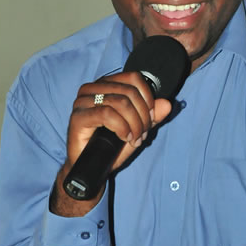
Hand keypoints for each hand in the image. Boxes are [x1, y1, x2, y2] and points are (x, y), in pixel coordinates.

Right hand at [51, 71, 171, 215]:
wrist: (91, 168)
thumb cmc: (110, 146)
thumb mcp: (137, 129)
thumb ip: (152, 116)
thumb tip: (167, 104)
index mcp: (106, 85)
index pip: (133, 78)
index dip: (148, 98)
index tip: (151, 118)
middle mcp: (92, 89)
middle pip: (129, 91)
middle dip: (142, 116)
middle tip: (142, 134)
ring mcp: (82, 101)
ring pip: (120, 102)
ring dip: (134, 124)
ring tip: (134, 138)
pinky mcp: (78, 116)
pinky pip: (107, 114)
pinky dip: (121, 127)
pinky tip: (124, 137)